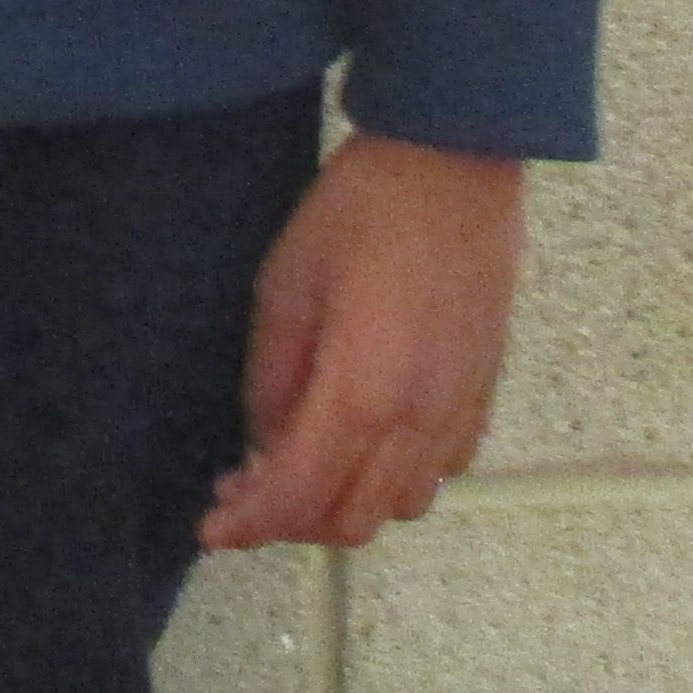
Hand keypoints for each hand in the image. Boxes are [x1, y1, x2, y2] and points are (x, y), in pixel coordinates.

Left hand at [199, 132, 522, 550]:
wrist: (453, 163)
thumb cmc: (359, 210)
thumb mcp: (285, 286)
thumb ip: (273, 378)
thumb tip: (264, 443)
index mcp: (363, 393)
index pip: (300, 494)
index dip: (250, 524)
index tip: (210, 529)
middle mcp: (420, 420)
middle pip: (352, 520)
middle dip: (290, 522)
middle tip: (242, 491)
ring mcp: (460, 410)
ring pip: (400, 506)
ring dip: (343, 505)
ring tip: (296, 466)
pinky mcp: (483, 392)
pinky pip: (440, 471)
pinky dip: (393, 481)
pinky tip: (359, 441)